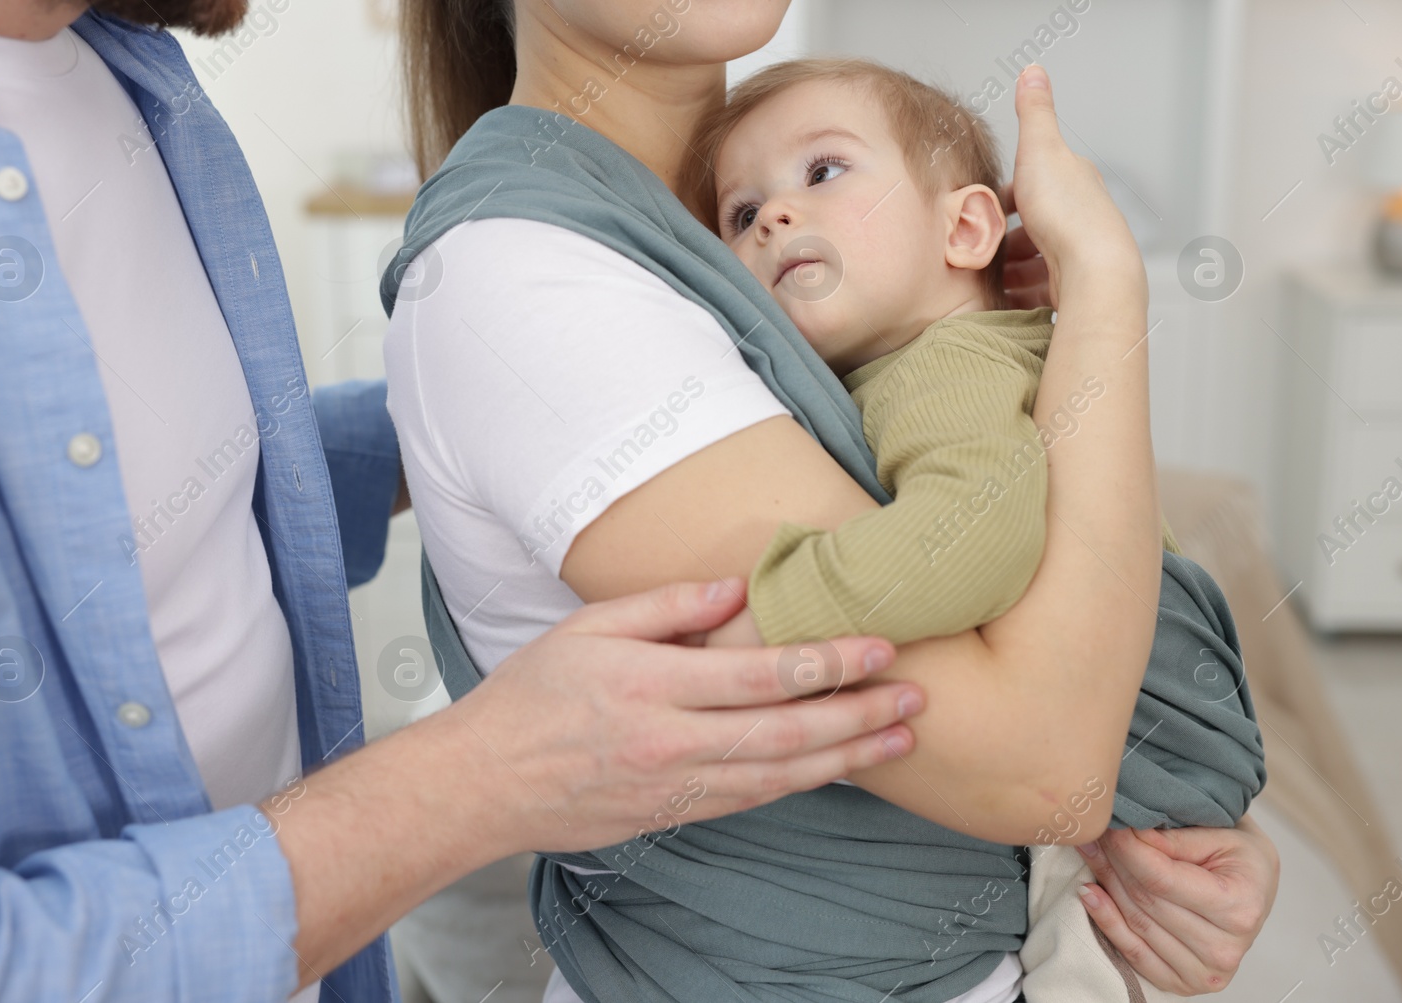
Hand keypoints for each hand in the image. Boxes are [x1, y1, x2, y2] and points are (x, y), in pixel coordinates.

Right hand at [450, 577, 921, 853]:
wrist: (486, 781)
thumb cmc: (531, 695)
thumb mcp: (588, 627)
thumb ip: (665, 605)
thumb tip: (736, 588)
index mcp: (652, 685)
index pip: (761, 676)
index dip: (827, 664)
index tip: (877, 648)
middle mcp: (672, 742)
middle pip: (786, 730)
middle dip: (858, 714)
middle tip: (914, 697)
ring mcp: (676, 786)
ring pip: (780, 775)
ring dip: (846, 756)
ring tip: (898, 739)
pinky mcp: (674, 813)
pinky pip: (752, 799)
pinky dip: (801, 783)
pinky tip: (836, 768)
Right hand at [1001, 66, 1144, 308]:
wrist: (1095, 270)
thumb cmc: (1067, 211)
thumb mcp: (1041, 150)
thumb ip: (1033, 113)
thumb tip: (1034, 71)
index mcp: (1074, 180)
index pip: (1033, 184)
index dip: (1004, 197)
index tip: (980, 211)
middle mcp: (1081, 215)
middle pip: (1033, 225)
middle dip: (1004, 238)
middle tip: (975, 249)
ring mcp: (1078, 253)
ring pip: (1035, 260)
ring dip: (1009, 270)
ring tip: (983, 279)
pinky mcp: (1073, 285)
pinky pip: (1039, 291)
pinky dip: (1018, 295)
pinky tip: (1001, 300)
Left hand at [1076, 816, 1279, 993]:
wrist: (1257, 887)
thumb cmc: (1240, 858)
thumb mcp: (1218, 834)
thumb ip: (1172, 839)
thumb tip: (1124, 832)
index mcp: (1239, 908)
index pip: (1160, 878)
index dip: (1126, 849)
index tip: (1107, 824)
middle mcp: (1224, 949)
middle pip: (1144, 901)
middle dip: (1112, 861)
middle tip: (1093, 832)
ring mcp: (1204, 973)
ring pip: (1135, 923)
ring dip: (1104, 884)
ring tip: (1090, 851)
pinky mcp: (1183, 983)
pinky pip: (1133, 954)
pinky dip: (1107, 922)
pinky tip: (1089, 894)